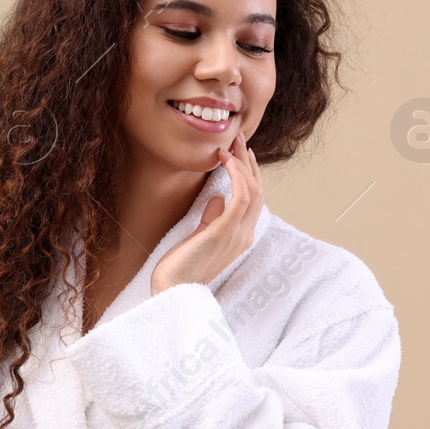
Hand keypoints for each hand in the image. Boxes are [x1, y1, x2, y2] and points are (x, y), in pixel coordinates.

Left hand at [151, 132, 262, 293]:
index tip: (240, 153)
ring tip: (231, 144)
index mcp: (240, 236)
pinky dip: (236, 176)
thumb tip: (218, 198)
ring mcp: (237, 234)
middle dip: (249, 162)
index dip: (250, 174)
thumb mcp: (200, 237)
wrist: (172, 290)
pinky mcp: (223, 232)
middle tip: (238, 138)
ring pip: (252, 190)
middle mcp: (244, 235)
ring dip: (242, 163)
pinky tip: (227, 161)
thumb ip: (212, 218)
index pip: (253, 200)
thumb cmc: (181, 267)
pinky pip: (239, 197)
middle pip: (257, 191)